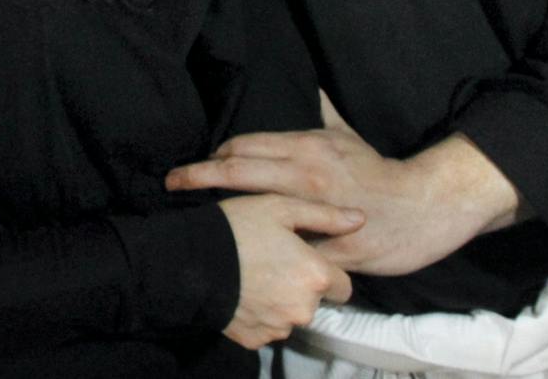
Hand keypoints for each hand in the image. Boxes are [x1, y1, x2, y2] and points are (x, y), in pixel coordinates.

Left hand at [170, 129, 518, 276]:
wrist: (425, 204)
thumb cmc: (379, 172)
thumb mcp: (349, 136)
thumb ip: (326, 111)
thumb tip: (314, 84)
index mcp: (305, 148)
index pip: (244, 148)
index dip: (215, 157)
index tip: (195, 165)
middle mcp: (305, 175)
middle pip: (237, 172)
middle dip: (198, 176)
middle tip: (170, 182)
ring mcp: (317, 211)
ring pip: (256, 211)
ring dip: (226, 215)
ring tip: (199, 219)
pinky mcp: (331, 246)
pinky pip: (289, 249)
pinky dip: (266, 249)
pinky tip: (245, 253)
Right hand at [217, 194, 360, 348]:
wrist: (187, 261)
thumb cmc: (236, 228)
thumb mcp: (278, 208)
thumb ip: (323, 215)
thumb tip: (360, 219)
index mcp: (316, 275)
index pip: (343, 286)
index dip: (324, 272)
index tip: (301, 259)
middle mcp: (304, 308)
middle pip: (315, 301)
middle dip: (300, 286)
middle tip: (271, 262)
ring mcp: (280, 327)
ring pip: (291, 316)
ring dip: (280, 301)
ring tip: (252, 275)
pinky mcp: (256, 340)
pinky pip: (267, 328)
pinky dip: (258, 314)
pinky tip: (241, 292)